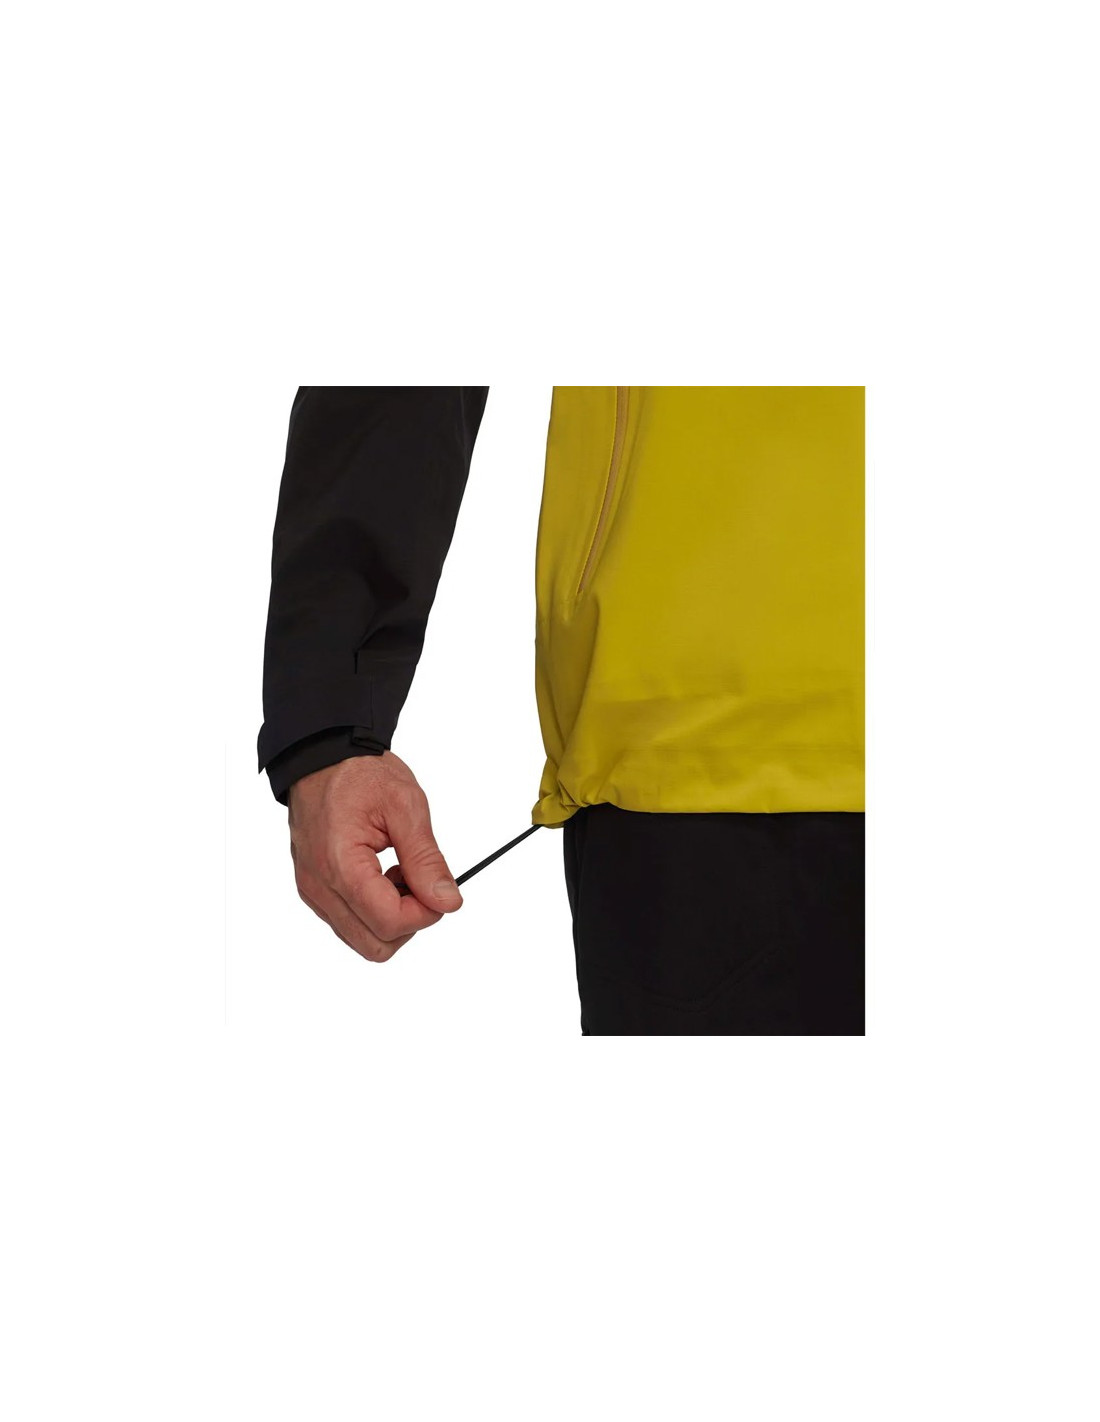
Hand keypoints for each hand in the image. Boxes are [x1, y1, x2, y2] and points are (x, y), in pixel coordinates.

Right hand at [287, 752, 461, 961]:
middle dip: (409, 923)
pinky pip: (348, 923)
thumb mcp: (405, 806)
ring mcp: (312, 892)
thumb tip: (447, 901)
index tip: (439, 889)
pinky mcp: (313, 890)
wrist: (320, 756)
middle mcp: (319, 887)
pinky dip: (373, 912)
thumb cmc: (358, 773)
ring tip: (400, 875)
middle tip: (421, 884)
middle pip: (375, 945)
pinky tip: (382, 876)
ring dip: (391, 919)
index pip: (389, 922)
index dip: (425, 913)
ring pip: (362, 941)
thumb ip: (426, 860)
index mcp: (341, 865)